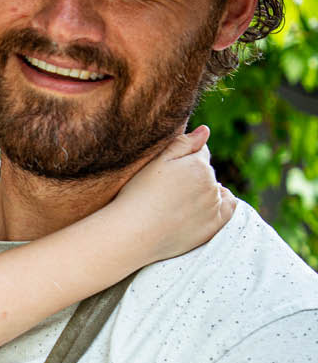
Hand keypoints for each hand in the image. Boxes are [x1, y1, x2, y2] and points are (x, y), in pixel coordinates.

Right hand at [112, 126, 234, 262]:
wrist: (133, 233)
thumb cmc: (139, 195)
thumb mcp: (157, 162)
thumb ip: (183, 144)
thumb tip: (206, 130)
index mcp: (198, 164)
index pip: (200, 153)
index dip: (184, 161)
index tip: (168, 174)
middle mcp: (211, 183)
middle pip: (207, 173)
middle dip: (194, 177)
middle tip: (169, 190)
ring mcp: (214, 205)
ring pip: (215, 190)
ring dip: (203, 192)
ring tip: (177, 203)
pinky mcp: (214, 224)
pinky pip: (228, 208)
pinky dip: (220, 204)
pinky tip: (202, 208)